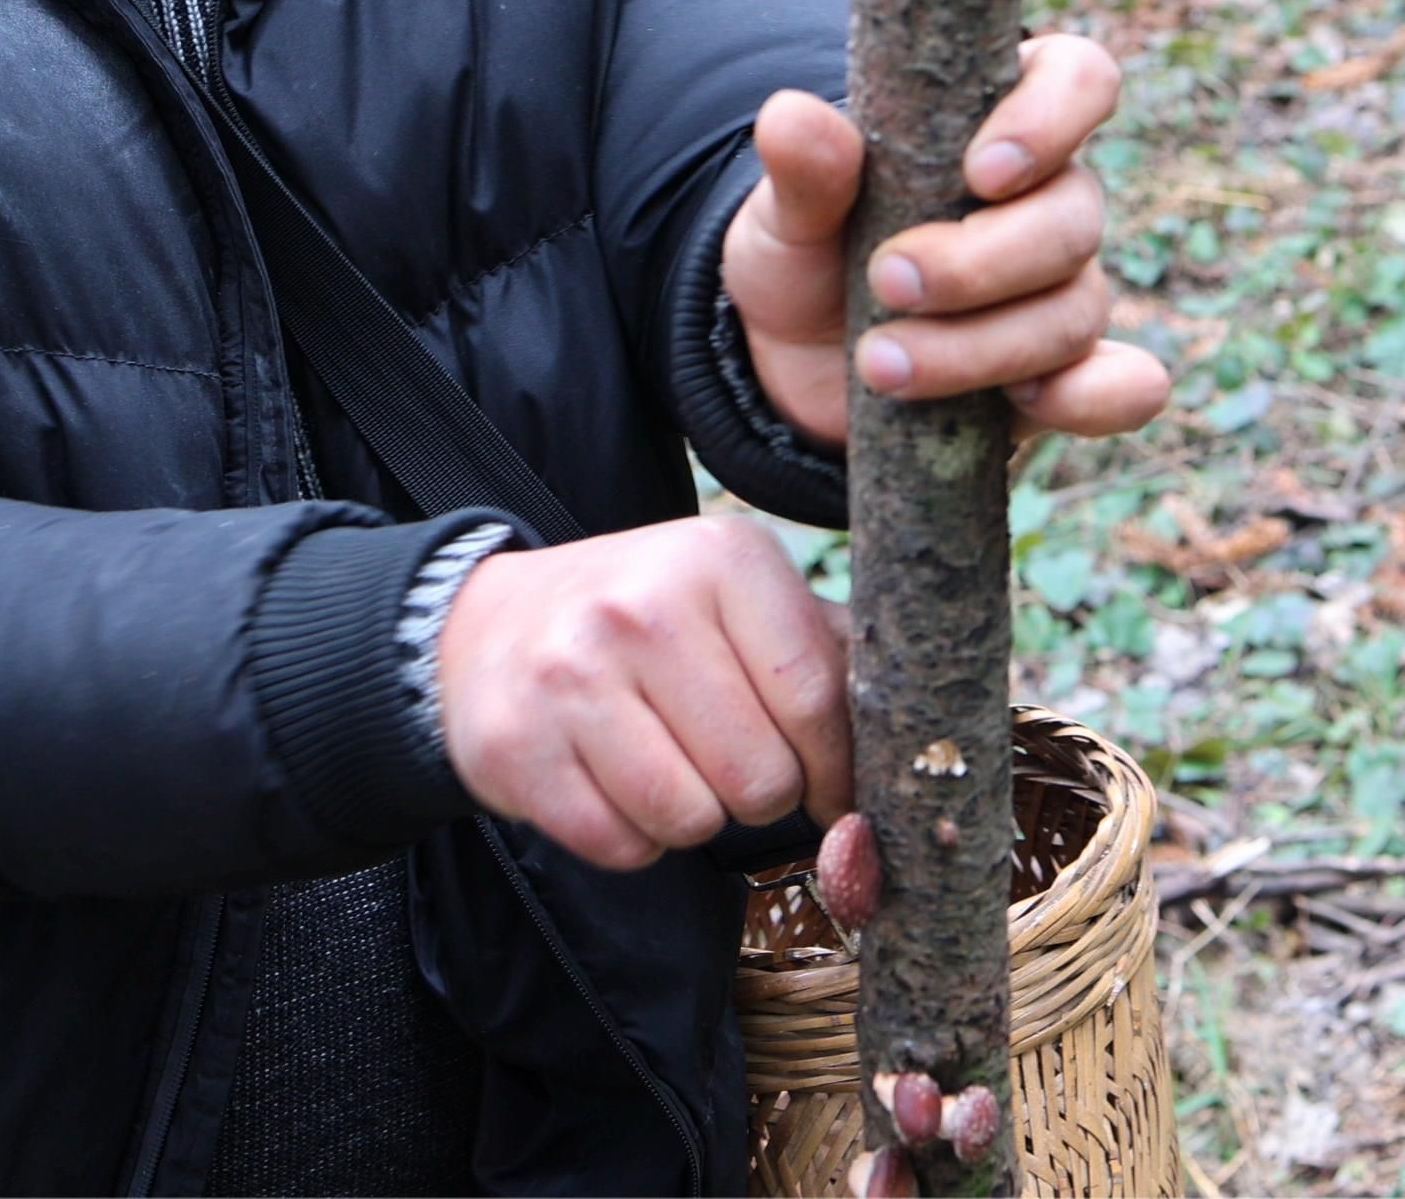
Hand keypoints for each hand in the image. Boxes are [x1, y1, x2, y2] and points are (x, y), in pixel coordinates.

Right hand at [436, 517, 850, 870]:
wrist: (488, 624)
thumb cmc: (650, 622)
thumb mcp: (741, 601)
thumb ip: (832, 661)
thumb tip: (916, 754)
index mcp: (720, 557)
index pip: (817, 699)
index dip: (834, 766)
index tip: (826, 783)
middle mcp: (640, 606)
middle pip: (760, 778)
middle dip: (755, 791)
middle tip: (718, 753)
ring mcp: (569, 674)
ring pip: (689, 822)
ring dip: (689, 816)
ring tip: (662, 760)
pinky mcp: (515, 745)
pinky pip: (620, 847)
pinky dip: (628, 837)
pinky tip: (607, 778)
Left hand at [721, 33, 1170, 450]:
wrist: (792, 367)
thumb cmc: (806, 260)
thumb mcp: (784, 213)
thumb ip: (802, 170)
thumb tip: (791, 115)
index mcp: (994, 125)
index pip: (1077, 78)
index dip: (1052, 116)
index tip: (981, 172)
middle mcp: (1046, 203)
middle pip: (1073, 216)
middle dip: (980, 262)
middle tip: (888, 281)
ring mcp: (1059, 293)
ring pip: (1074, 311)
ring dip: (979, 346)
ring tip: (880, 363)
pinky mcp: (1062, 377)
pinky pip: (1124, 386)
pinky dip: (1093, 397)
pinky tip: (1027, 402)